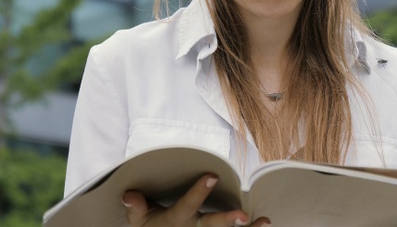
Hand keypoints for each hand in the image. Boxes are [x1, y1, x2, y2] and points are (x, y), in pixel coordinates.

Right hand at [122, 174, 270, 226]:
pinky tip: (266, 224)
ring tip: (266, 221)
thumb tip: (129, 194)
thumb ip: (136, 208)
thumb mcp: (139, 221)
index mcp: (176, 220)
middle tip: (243, 215)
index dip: (199, 191)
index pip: (187, 205)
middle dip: (227, 220)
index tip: (212, 175)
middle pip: (212, 225)